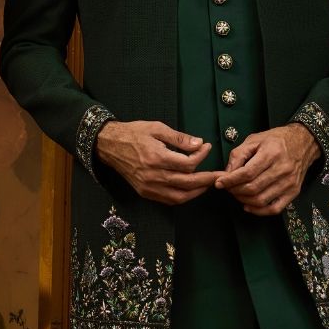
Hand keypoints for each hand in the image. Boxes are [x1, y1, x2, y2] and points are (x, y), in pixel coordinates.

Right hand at [94, 120, 218, 204]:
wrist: (109, 145)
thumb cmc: (133, 134)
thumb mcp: (157, 128)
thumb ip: (179, 138)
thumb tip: (199, 143)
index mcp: (157, 157)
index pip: (188, 163)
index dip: (201, 156)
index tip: (206, 147)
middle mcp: (153, 175)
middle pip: (188, 183)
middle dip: (207, 179)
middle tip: (218, 174)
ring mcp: (149, 186)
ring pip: (180, 196)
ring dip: (197, 191)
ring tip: (207, 183)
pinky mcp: (145, 192)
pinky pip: (168, 200)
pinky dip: (182, 197)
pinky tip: (191, 190)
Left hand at [214, 123, 321, 215]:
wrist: (303, 141)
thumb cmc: (276, 139)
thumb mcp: (254, 140)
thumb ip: (238, 155)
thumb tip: (226, 174)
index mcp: (272, 153)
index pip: (247, 173)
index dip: (230, 181)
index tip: (219, 183)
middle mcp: (282, 169)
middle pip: (253, 188)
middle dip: (235, 191)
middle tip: (228, 188)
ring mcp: (289, 183)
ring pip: (261, 200)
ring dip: (243, 200)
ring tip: (237, 193)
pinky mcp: (294, 192)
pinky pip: (274, 209)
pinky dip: (259, 211)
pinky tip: (248, 206)